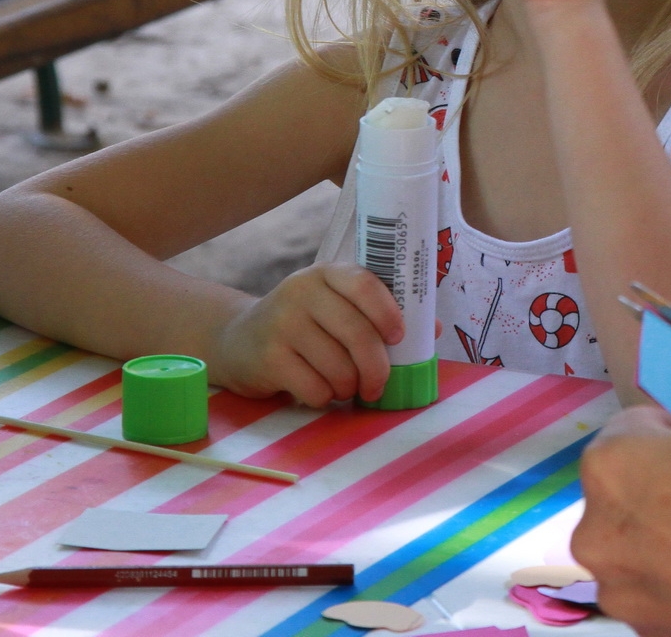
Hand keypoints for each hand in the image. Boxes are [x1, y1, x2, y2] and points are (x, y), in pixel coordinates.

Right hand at [208, 263, 402, 406]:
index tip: (399, 337)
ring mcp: (282, 323)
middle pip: (357, 332)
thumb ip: (379, 313)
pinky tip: (317, 389)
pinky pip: (315, 387)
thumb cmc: (304, 324)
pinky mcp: (268, 356)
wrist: (238, 340)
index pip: (365, 284)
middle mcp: (302, 291)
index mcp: (327, 273)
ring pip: (338, 366)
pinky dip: (325, 397)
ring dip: (350, 386)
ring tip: (345, 386)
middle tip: (378, 386)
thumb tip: (431, 330)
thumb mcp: (336, 308)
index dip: (388, 313)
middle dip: (376, 367)